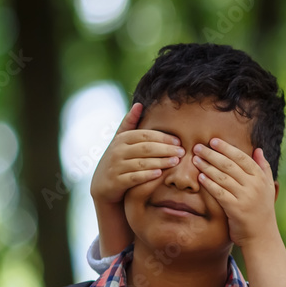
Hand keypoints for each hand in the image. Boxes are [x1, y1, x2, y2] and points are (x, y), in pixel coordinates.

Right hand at [90, 103, 185, 255]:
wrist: (104, 186)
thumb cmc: (119, 162)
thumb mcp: (121, 141)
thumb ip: (129, 122)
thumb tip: (137, 99)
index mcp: (121, 139)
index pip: (145, 135)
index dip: (163, 137)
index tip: (178, 141)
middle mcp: (116, 151)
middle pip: (145, 148)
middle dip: (165, 149)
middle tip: (181, 152)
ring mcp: (115, 167)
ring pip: (141, 162)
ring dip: (160, 161)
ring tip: (175, 162)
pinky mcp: (115, 182)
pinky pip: (134, 178)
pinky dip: (147, 175)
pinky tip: (160, 174)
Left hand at [193, 138, 276, 248]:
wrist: (262, 237)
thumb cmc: (262, 211)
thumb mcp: (268, 188)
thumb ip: (264, 168)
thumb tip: (258, 149)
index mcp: (261, 178)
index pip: (242, 158)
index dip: (226, 148)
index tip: (213, 141)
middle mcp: (254, 186)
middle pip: (229, 165)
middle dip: (212, 154)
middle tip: (198, 147)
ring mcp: (245, 197)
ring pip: (222, 177)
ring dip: (207, 166)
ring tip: (195, 159)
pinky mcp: (235, 209)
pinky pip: (219, 192)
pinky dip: (209, 183)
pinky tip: (200, 177)